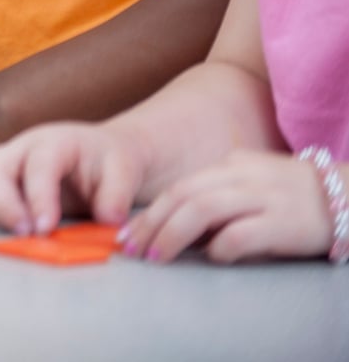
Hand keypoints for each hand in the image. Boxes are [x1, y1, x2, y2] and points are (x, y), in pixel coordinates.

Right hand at [0, 122, 145, 234]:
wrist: (99, 155)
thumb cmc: (108, 162)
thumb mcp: (125, 171)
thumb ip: (117, 196)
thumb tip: (107, 223)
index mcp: (53, 142)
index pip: (38, 165)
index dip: (39, 197)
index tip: (46, 228)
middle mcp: (20, 149)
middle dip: (3, 205)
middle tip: (26, 233)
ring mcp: (3, 165)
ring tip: (21, 234)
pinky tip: (14, 231)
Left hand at [121, 149, 335, 263]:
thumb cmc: (293, 198)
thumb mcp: (252, 185)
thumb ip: (218, 197)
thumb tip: (179, 228)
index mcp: (231, 165)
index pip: (179, 186)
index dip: (150, 211)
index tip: (130, 233)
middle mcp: (243, 176)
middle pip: (182, 195)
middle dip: (151, 223)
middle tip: (133, 249)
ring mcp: (263, 197)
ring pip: (201, 209)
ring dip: (172, 235)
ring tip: (157, 257)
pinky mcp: (283, 222)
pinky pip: (239, 234)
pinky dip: (219, 248)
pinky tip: (214, 258)